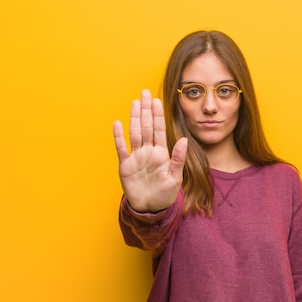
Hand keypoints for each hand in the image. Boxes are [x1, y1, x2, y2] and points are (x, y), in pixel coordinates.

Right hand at [113, 89, 187, 211]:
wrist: (150, 208)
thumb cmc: (165, 194)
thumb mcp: (175, 178)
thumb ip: (178, 158)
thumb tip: (184, 140)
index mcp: (161, 153)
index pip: (159, 130)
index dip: (157, 115)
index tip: (156, 100)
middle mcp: (148, 152)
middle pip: (145, 127)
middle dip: (145, 110)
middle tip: (144, 93)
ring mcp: (136, 157)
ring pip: (134, 133)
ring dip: (134, 118)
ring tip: (134, 103)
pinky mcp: (125, 165)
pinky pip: (121, 148)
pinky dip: (119, 136)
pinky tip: (118, 123)